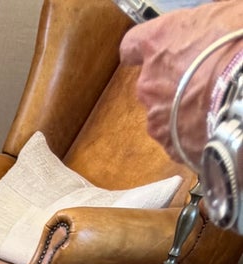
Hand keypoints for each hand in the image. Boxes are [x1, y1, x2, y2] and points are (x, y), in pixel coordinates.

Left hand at [121, 2, 242, 167]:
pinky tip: (211, 124)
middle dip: (172, 83)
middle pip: (151, 84)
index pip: (132, 46)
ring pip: (163, 114)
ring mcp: (157, 119)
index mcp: (156, 44)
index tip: (153, 53)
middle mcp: (148, 83)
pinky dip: (192, 133)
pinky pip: (178, 139)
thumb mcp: (219, 17)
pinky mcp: (171, 146)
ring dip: (181, 110)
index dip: (143, 50)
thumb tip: (204, 31)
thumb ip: (198, 28)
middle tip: (201, 79)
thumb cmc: (234, 47)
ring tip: (209, 105)